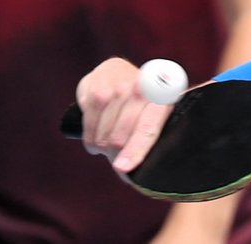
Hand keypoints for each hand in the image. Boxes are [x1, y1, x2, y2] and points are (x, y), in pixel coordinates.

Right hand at [76, 57, 173, 174]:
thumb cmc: (138, 103)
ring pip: (103, 134)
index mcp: (162, 98)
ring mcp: (118, 86)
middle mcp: (140, 89)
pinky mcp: (96, 86)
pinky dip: (89, 136)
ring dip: (100, 145)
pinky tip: (94, 135)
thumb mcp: (150, 116)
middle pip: (120, 137)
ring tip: (103, 143)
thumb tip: (133, 179)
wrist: (116, 71)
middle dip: (114, 153)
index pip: (148, 129)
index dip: (135, 150)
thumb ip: (146, 141)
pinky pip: (88, 123)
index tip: (122, 169)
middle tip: (115, 154)